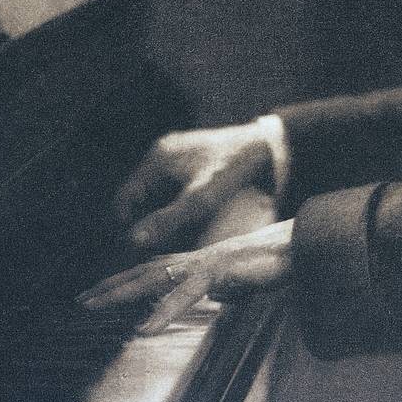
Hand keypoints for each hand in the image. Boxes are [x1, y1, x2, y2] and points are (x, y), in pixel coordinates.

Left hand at [77, 219, 294, 334]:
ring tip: (95, 306)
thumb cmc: (278, 260)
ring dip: (123, 292)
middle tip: (81, 301)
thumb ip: (226, 287)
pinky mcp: (223, 270)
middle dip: (113, 285)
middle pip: (147, 271)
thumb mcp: (245, 280)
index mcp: (202, 262)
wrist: (304, 244)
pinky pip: (186, 293)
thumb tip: (218, 295)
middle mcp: (199, 258)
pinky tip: (144, 327)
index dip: (128, 279)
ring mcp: (209, 262)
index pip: (157, 269)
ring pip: (157, 277)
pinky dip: (163, 311)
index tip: (100, 292)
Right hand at [116, 122, 287, 248]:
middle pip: (142, 203)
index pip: (125, 201)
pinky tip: (198, 235)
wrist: (276, 147)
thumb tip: (132, 242)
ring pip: (162, 203)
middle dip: (150, 229)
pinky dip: (184, 216)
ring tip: (180, 249)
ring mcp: (183, 163)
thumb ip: (169, 219)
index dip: (130, 229)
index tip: (142, 253)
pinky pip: (181, 198)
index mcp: (158, 158)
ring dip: (167, 225)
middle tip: (162, 255)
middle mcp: (166, 158)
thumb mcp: (203, 197)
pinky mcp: (200, 170)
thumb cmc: (239, 167)